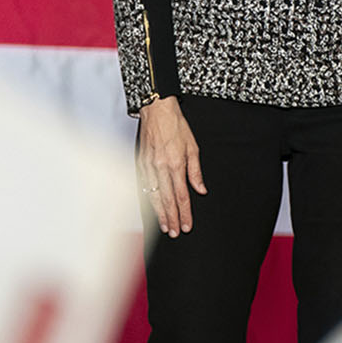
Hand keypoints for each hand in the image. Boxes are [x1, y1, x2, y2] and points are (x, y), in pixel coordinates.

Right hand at [136, 96, 204, 236]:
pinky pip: (145, 186)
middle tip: (175, 233)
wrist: (157, 110)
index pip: (181, 195)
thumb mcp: (193, 147)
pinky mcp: (141, 163)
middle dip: (172, 218)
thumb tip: (200, 190)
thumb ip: (196, 171)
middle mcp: (161, 167)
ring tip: (165, 226)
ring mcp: (149, 166)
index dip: (185, 212)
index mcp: (176, 164)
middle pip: (167, 200)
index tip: (187, 225)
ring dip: (159, 213)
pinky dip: (149, 200)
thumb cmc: (176, 126)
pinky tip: (152, 208)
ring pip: (154, 196)